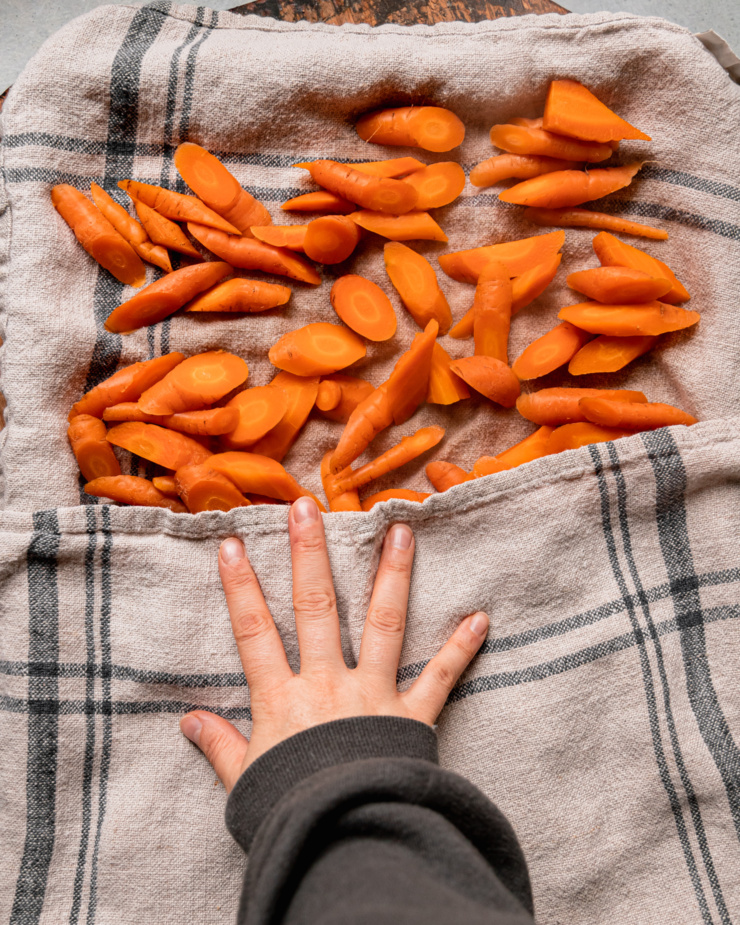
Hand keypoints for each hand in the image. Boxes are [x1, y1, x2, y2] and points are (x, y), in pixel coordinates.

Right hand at [180, 496, 488, 790]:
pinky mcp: (413, 716)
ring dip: (392, 575)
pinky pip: (440, 677)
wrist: (346, 839)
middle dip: (310, 554)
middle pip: (316, 607)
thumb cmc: (293, 810)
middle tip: (308, 507)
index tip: (233, 543)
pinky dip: (460, 648)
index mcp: (283, 698)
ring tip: (401, 531)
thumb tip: (188, 720)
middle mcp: (328, 684)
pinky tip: (480, 618)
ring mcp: (374, 695)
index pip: (254, 631)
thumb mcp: (247, 780)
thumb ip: (220, 745)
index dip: (240, 587)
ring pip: (383, 623)